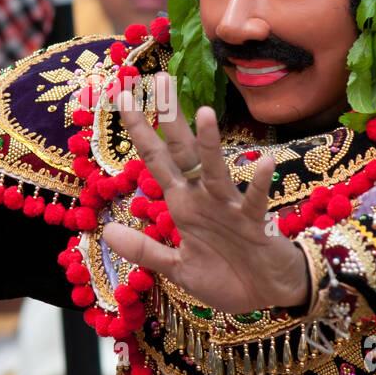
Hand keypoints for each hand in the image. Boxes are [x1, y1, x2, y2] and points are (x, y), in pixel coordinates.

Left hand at [101, 73, 308, 315]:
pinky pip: (255, 201)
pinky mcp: (254, 225)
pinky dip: (258, 183)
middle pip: (182, 152)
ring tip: (205, 113)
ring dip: (210, 145)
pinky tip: (262, 161)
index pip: (156, 159)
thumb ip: (144, 250)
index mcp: (182, 204)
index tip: (122, 97)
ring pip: (216, 170)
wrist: (268, 294)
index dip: (139, 130)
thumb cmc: (226, 277)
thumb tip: (106, 232)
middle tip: (160, 80)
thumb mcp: (177, 269)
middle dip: (171, 119)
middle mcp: (202, 198)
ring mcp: (229, 208)